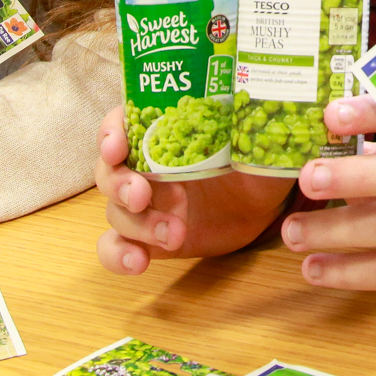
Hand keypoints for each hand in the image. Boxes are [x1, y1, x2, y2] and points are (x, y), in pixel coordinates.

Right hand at [95, 107, 292, 271]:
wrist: (261, 205)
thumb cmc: (253, 161)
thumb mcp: (255, 139)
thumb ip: (250, 125)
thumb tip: (266, 113)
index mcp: (163, 133)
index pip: (122, 122)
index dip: (111, 132)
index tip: (117, 146)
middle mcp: (144, 166)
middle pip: (109, 171)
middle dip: (119, 184)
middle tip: (141, 196)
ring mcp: (144, 205)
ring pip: (116, 212)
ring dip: (137, 225)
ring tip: (175, 234)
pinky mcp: (147, 238)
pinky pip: (116, 246)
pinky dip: (117, 255)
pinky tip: (136, 263)